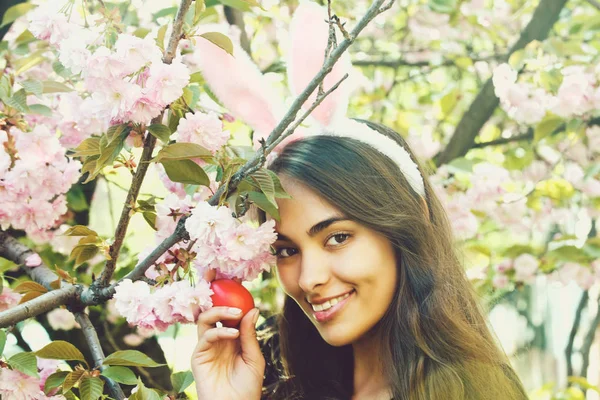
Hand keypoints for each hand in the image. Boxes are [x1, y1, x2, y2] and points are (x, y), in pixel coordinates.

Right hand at [192, 271, 264, 399]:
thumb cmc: (247, 387)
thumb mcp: (254, 358)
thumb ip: (249, 334)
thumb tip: (253, 309)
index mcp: (232, 336)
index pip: (229, 310)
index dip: (231, 295)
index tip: (238, 278)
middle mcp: (218, 337)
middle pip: (211, 308)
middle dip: (214, 292)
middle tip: (226, 279)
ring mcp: (206, 346)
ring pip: (204, 318)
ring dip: (219, 310)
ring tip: (236, 311)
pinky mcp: (198, 356)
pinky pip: (206, 336)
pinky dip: (220, 331)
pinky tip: (233, 334)